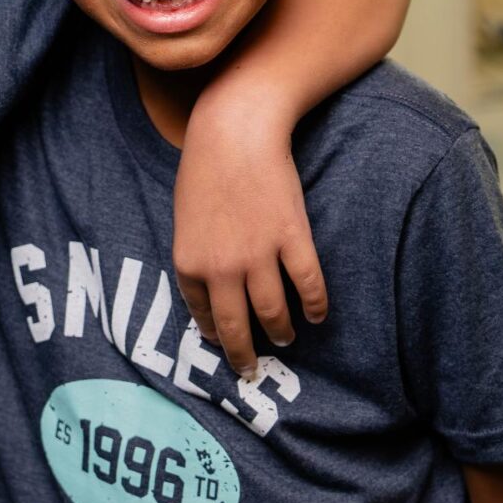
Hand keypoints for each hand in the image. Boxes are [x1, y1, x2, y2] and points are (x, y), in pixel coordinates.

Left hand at [172, 97, 327, 380]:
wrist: (235, 131)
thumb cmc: (204, 168)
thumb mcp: (185, 216)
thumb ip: (197, 253)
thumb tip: (211, 286)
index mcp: (190, 263)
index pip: (202, 316)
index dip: (215, 336)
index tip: (225, 346)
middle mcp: (222, 268)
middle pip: (237, 328)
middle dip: (245, 356)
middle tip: (252, 371)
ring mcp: (259, 256)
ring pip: (274, 313)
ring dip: (282, 332)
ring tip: (288, 338)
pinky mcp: (292, 240)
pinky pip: (308, 286)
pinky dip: (315, 306)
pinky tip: (317, 315)